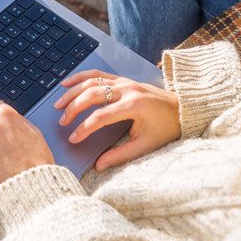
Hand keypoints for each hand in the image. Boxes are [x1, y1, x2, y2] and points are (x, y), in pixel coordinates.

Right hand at [54, 69, 179, 169]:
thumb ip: (121, 155)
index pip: (101, 116)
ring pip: (91, 81)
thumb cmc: (165, 127)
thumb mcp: (145, 145)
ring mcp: (124, 82)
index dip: (84, 128)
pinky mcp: (121, 80)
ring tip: (59, 104)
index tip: (73, 139)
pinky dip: (80, 77)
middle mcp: (127, 90)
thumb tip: (100, 166)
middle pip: (92, 94)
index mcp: (134, 106)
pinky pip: (97, 74)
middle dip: (73, 108)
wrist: (182, 108)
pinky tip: (67, 83)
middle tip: (62, 122)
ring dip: (72, 91)